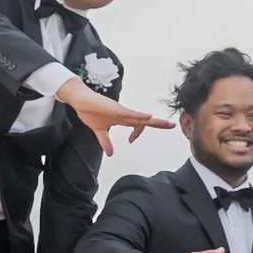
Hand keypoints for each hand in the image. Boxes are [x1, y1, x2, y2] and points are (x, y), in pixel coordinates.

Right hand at [57, 79, 173, 154]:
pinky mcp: (115, 108)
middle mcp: (125, 114)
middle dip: (158, 123)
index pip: (137, 124)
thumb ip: (105, 141)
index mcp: (122, 118)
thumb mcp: (99, 131)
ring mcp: (121, 111)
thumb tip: (110, 154)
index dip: (137, 133)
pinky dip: (139, 115)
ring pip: (141, 117)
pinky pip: (130, 113)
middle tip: (172, 126)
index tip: (131, 141)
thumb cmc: (89, 111)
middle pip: (145, 120)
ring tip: (166, 123)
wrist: (79, 99)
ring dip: (154, 121)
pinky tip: (148, 116)